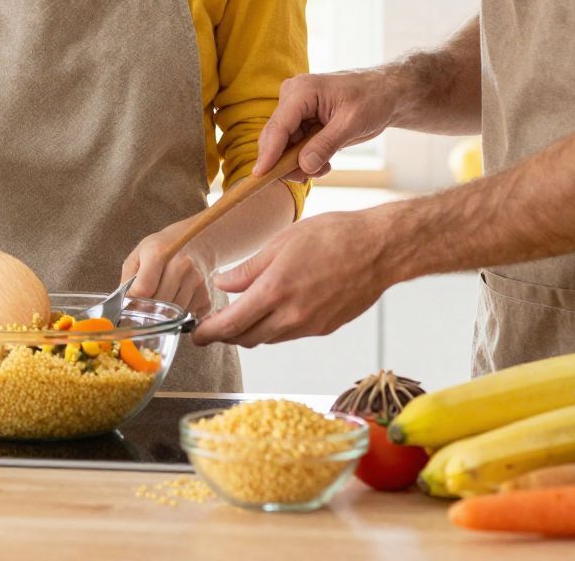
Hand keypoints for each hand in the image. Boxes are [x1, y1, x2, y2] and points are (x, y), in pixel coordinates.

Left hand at [120, 219, 214, 314]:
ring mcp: (197, 280)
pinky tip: (177, 299)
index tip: (132, 300)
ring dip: (164, 313)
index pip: (143, 289)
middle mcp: (181, 265)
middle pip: (158, 304)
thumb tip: (123, 305)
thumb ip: (128, 279)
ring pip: (172, 314)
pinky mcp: (207, 295)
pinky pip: (187, 316)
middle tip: (145, 303)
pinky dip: (179, 315)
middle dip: (148, 308)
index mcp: (159, 252)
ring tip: (162, 298)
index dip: (133, 299)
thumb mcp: (139, 254)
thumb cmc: (164, 248)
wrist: (198, 242)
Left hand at [192, 211, 391, 347]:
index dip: (208, 334)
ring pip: (269, 339)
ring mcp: (310, 326)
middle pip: (247, 339)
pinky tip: (276, 308)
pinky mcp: (325, 328)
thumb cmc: (333, 236)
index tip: (195, 334)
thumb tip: (223, 283)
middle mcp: (291, 316)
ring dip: (251, 331)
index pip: (230, 326)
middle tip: (214, 325)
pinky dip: (275, 327)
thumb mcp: (281, 242)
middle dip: (226, 335)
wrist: (379, 249)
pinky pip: (290, 334)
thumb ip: (248, 268)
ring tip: (243, 313)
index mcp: (275, 291)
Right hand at [252, 70, 403, 179]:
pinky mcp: (300, 119)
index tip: (260, 175)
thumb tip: (303, 166)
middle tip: (308, 178)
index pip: (278, 126)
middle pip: (276, 138)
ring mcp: (294, 109)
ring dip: (300, 163)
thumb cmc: (373, 99)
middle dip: (288, 162)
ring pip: (284, 146)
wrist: (384, 93)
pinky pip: (294, 145)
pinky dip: (306, 158)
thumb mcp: (353, 123)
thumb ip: (327, 144)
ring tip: (325, 167)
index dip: (269, 153)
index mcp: (302, 91)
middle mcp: (292, 97)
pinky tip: (324, 162)